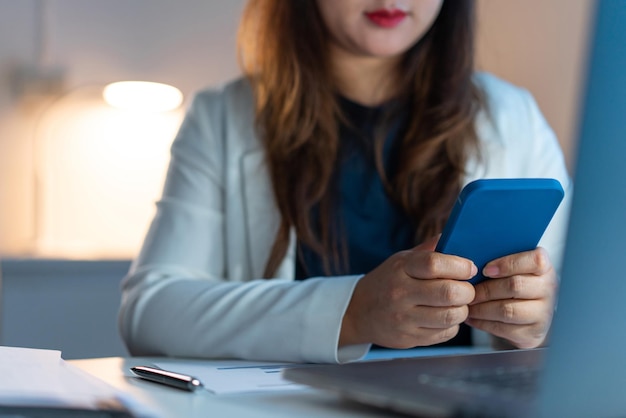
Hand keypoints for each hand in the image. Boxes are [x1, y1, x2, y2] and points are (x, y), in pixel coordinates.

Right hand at [339, 236, 476, 347]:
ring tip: (458, 304)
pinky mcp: (409, 338)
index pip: (435, 264)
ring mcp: (404, 318)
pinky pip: (445, 333)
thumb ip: (430, 250)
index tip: (469, 268)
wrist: (359, 312)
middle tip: (467, 289)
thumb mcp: (402, 260)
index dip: (460, 266)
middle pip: (448, 292)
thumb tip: (457, 236)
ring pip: (450, 316)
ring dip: (462, 310)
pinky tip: (444, 317)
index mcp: (400, 268)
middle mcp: (400, 293)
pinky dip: (452, 325)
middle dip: (467, 291)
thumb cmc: (388, 281)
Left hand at [465, 247, 557, 348]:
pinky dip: (483, 323)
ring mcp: (544, 312)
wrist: (526, 309)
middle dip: (485, 289)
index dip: (507, 264)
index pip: (534, 260)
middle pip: (515, 286)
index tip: (485, 270)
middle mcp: (548, 288)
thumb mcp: (507, 262)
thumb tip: (456, 245)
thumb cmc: (509, 279)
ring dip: (481, 308)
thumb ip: (491, 251)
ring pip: (508, 310)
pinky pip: (504, 329)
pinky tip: (471, 317)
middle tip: (466, 290)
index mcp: (543, 266)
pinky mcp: (534, 333)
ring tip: (466, 304)